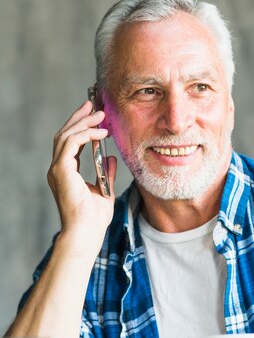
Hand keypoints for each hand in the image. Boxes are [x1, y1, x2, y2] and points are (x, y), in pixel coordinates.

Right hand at [47, 100, 116, 251]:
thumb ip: (106, 173)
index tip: (93, 113)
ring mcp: (57, 169)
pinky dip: (85, 134)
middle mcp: (58, 169)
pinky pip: (71, 143)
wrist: (86, 232)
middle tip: (93, 104)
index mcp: (66, 173)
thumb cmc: (94, 218)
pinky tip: (100, 132)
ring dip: (83, 122)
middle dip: (79, 117)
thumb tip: (111, 158)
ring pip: (65, 136)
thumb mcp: (105, 190)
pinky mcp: (61, 171)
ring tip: (100, 114)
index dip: (80, 126)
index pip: (69, 143)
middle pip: (64, 134)